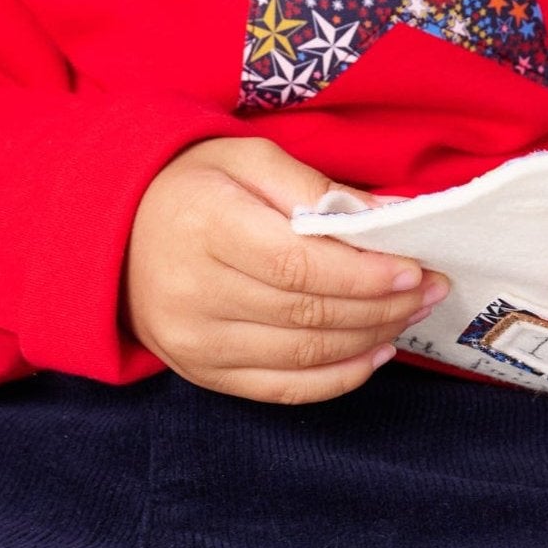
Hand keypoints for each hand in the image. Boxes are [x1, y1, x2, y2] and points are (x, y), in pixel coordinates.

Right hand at [122, 137, 450, 403]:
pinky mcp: (202, 373)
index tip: (414, 267)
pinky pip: (281, 389)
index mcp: (207, 227)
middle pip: (307, 315)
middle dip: (381, 305)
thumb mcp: (248, 158)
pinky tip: (374, 353)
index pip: (298, 265)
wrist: (116, 231)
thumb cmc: (193, 183)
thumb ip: (315, 187)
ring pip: (302, 357)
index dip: (363, 274)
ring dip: (369, 339)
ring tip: (411, 315)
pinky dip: (337, 379)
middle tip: (431, 289)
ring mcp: (196, 343)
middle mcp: (196, 293)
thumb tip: (388, 218)